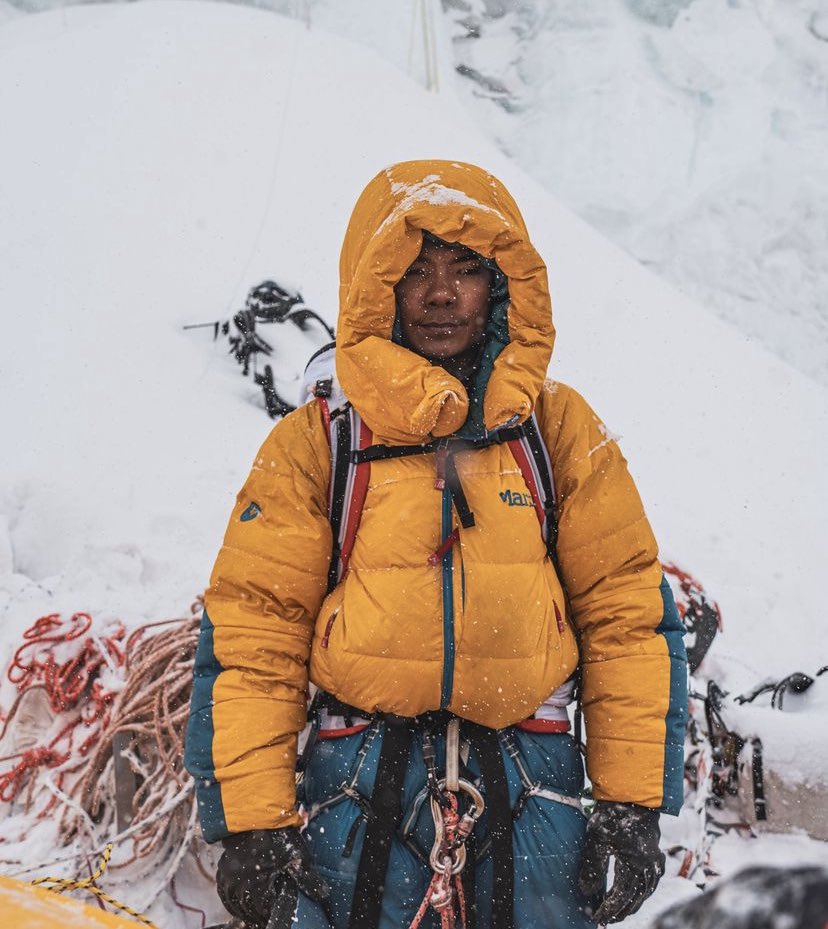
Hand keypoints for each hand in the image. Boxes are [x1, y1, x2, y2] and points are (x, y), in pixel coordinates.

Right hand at [216, 828, 328, 928]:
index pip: (261, 910)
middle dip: (255, 913)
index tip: (275, 914)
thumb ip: (308, 878)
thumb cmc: (277, 833)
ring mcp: (228, 873)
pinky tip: (237, 895)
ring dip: (241, 907)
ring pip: (231, 900)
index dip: (269, 913)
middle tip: (264, 914)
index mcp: (254, 886)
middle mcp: (237, 883)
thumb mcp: (297, 856)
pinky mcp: (223, 863)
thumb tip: (322, 893)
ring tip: (251, 910)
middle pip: (245, 908)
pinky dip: (229, 895)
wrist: (257, 810)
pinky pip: (223, 887)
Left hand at [578, 801, 664, 923]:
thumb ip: (592, 867)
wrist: (632, 796)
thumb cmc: (613, 816)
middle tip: (605, 918)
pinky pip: (650, 884)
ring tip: (616, 912)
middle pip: (635, 899)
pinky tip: (632, 895)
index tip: (597, 917)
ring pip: (644, 894)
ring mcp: (655, 863)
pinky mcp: (656, 858)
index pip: (621, 896)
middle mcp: (649, 868)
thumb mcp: (597, 839)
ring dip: (630, 905)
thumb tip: (586, 891)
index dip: (609, 909)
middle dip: (620, 911)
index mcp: (636, 865)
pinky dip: (640, 894)